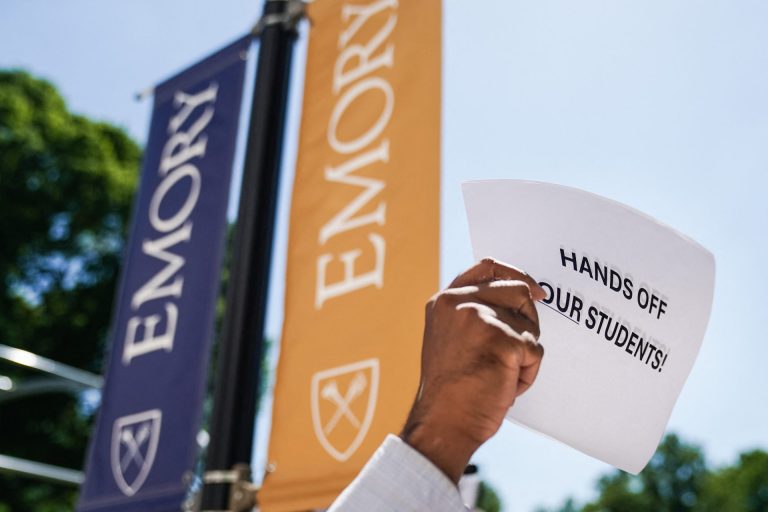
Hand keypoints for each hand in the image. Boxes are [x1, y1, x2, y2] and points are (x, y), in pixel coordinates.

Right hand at [400, 258, 545, 482]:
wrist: (443, 422)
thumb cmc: (451, 390)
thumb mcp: (450, 339)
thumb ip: (473, 313)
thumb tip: (520, 296)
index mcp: (444, 301)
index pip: (487, 267)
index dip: (516, 274)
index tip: (535, 290)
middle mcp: (459, 302)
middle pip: (518, 292)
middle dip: (527, 322)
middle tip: (514, 355)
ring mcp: (480, 318)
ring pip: (530, 324)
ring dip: (525, 354)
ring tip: (500, 375)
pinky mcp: (503, 339)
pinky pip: (535, 351)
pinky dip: (527, 374)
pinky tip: (504, 386)